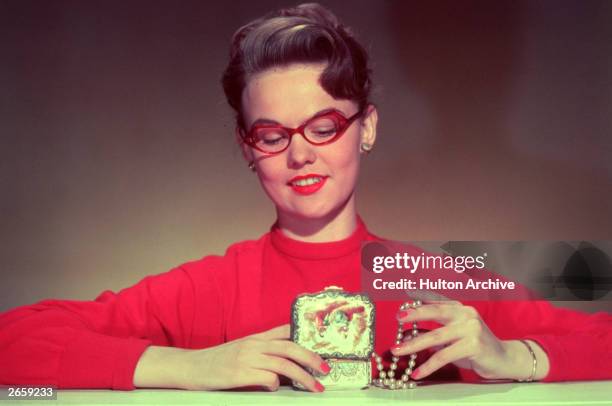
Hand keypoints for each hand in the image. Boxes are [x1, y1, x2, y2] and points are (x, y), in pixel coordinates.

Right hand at [135, 324, 328, 391]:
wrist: (190, 367)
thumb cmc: (217, 361)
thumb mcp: (242, 349)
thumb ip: (263, 351)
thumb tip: (287, 363)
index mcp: (256, 337)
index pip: (286, 330)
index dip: (306, 337)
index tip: (323, 346)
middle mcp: (254, 344)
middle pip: (291, 347)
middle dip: (312, 359)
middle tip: (325, 370)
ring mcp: (247, 358)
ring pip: (284, 364)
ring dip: (303, 377)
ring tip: (313, 387)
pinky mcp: (240, 374)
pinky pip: (267, 378)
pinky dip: (276, 385)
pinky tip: (275, 389)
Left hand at [391, 300, 532, 380]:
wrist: (504, 359)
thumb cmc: (475, 348)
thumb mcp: (453, 338)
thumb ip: (434, 333)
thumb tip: (407, 337)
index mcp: (460, 309)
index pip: (436, 301)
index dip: (419, 300)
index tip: (404, 300)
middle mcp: (466, 314)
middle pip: (435, 312)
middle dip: (414, 314)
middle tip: (398, 318)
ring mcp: (471, 328)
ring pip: (436, 337)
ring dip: (413, 345)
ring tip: (398, 351)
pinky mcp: (473, 345)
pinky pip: (444, 356)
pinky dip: (428, 365)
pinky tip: (418, 372)